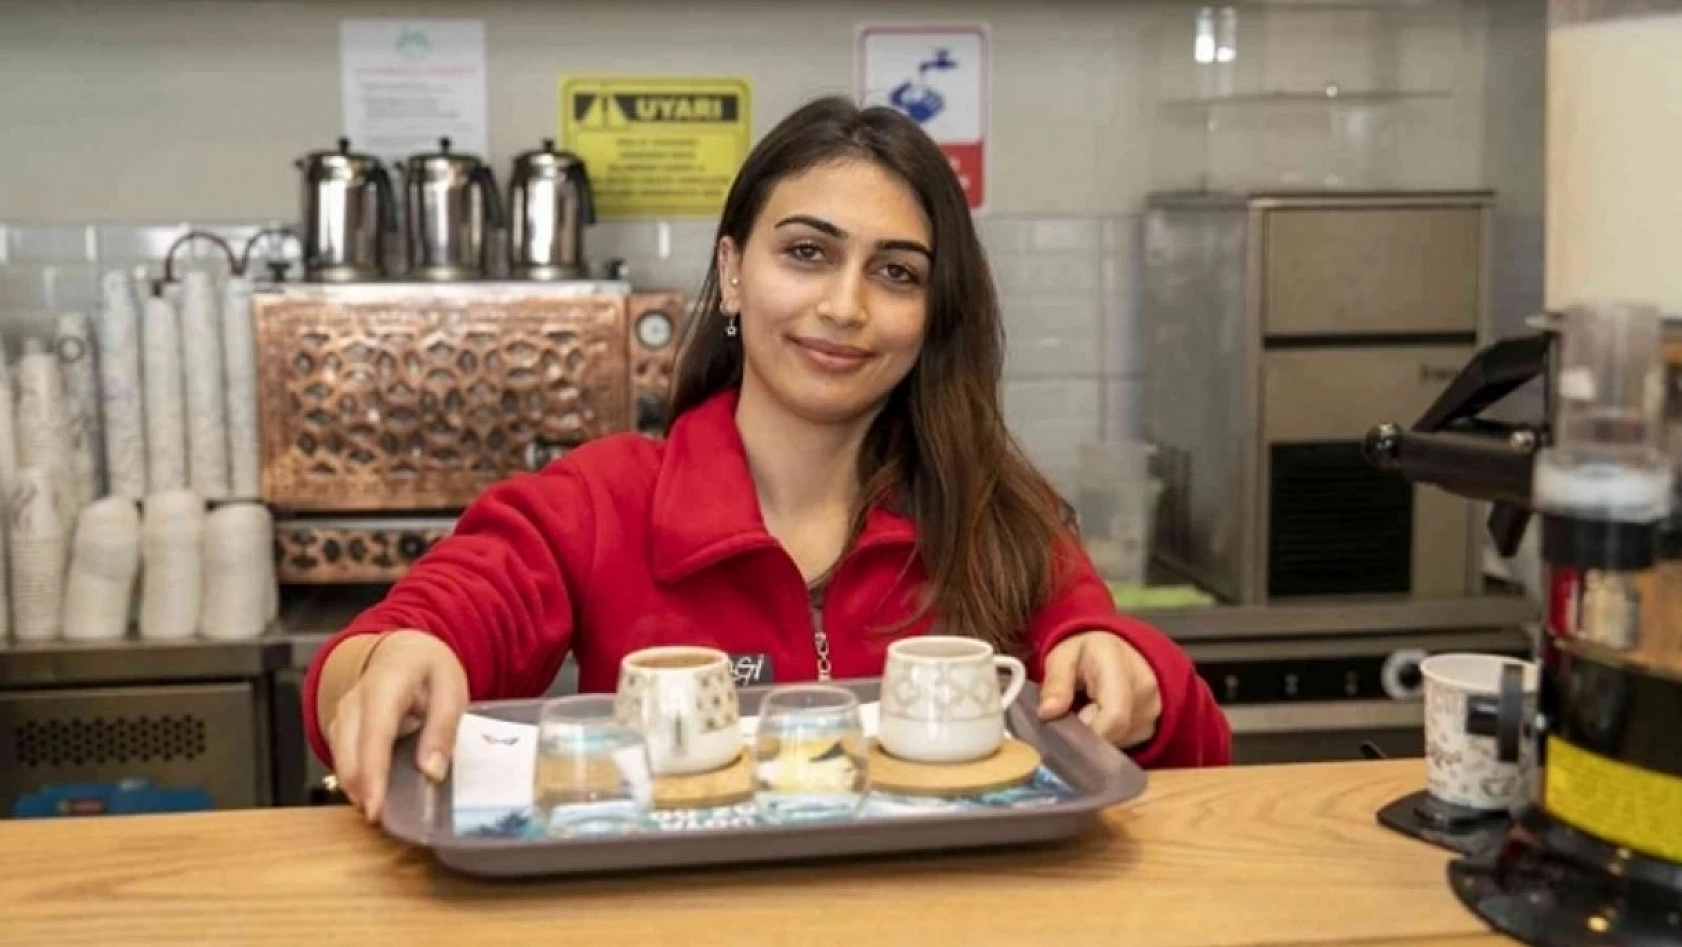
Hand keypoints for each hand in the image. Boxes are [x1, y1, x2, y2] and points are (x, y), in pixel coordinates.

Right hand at [327, 630, 468, 822]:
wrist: (406, 652)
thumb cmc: (430, 670)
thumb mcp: (451, 690)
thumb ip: (443, 729)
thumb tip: (431, 772)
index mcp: (386, 684)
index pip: (374, 734)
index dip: (373, 774)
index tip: (375, 807)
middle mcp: (355, 699)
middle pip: (348, 750)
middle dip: (360, 788)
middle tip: (381, 819)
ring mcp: (343, 712)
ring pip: (339, 757)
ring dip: (354, 786)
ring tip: (377, 812)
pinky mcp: (340, 725)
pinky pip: (341, 756)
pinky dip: (353, 777)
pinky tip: (370, 794)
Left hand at [1037, 632, 1161, 747]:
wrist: (1117, 651)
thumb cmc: (1085, 654)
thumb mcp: (1062, 657)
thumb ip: (1055, 682)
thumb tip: (1047, 713)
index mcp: (1119, 665)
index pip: (1114, 714)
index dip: (1088, 731)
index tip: (1066, 729)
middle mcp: (1144, 688)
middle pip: (1115, 732)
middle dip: (1087, 733)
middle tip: (1072, 716)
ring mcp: (1152, 709)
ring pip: (1118, 740)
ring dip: (1097, 734)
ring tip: (1086, 712)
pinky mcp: (1152, 725)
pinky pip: (1125, 742)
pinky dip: (1108, 736)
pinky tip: (1100, 718)